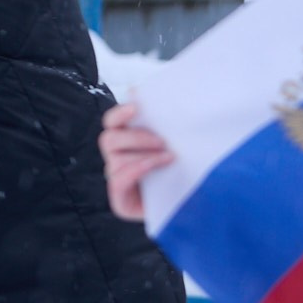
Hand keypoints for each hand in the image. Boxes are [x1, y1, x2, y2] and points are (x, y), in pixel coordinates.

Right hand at [100, 102, 173, 221]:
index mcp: (126, 141)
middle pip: (108, 139)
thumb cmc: (185, 172)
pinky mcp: (120, 201)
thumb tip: (145, 93)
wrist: (194, 209)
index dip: (121, 113)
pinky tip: (158, 167)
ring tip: (169, 158)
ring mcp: (117, 180)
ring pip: (116, 159)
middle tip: (162, 141)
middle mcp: (117, 159)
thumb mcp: (177, 145)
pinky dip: (137, 170)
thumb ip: (163, 124)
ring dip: (143, 156)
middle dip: (135, 137)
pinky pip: (119, 180)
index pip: (112, 122)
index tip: (138, 106)